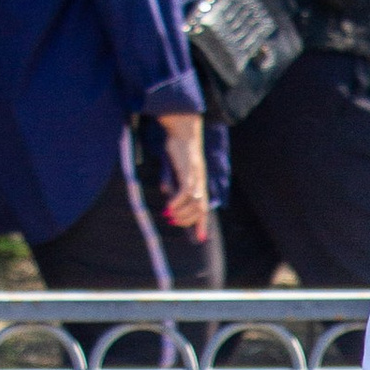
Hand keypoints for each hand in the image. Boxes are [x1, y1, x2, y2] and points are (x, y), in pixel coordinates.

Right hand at [157, 112, 210, 236]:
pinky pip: (186, 192)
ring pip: (194, 203)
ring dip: (181, 213)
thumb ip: (172, 180)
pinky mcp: (188, 171)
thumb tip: (165, 191)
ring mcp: (196, 177)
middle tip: (173, 222)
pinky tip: (169, 206)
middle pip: (200, 209)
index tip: (199, 239)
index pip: (204, 208)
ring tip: (169, 215)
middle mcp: (201, 182)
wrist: (182, 130)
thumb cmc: (178, 148)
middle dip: (188, 220)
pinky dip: (178, 201)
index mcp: (200, 183)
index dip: (203, 224)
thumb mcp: (175, 167)